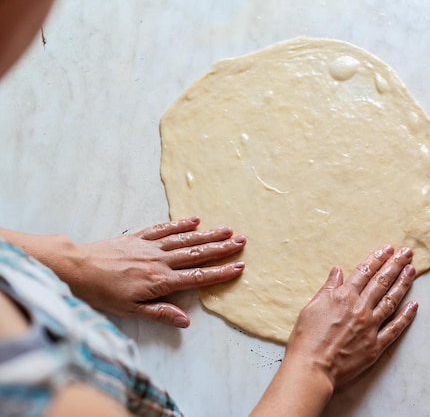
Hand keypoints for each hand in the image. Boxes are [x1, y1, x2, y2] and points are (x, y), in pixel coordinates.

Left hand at [64, 217, 245, 326]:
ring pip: (185, 239)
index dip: (220, 273)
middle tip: (241, 241)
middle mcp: (159, 260)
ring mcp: (150, 246)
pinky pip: (164, 228)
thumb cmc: (102, 293)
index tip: (239, 266)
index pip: (197, 277)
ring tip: (227, 229)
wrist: (76, 268)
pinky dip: (180, 224)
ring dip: (207, 234)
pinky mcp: (139, 237)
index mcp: (160, 281)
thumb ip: (160, 313)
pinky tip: (194, 220)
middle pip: (196, 253)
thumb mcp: (130, 310)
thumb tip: (186, 321)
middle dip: (221, 248)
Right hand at [251, 245, 417, 416]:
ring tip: (412, 270)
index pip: (364, 272)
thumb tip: (337, 271)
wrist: (311, 368)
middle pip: (382, 282)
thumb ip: (327, 289)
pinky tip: (414, 305)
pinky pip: (395, 328)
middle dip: (395, 264)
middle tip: (406, 252)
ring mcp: (370, 327)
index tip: (387, 249)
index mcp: (344, 297)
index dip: (377, 259)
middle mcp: (360, 308)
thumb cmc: (306, 338)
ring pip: (391, 300)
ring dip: (403, 284)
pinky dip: (406, 316)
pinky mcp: (375, 346)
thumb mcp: (311, 307)